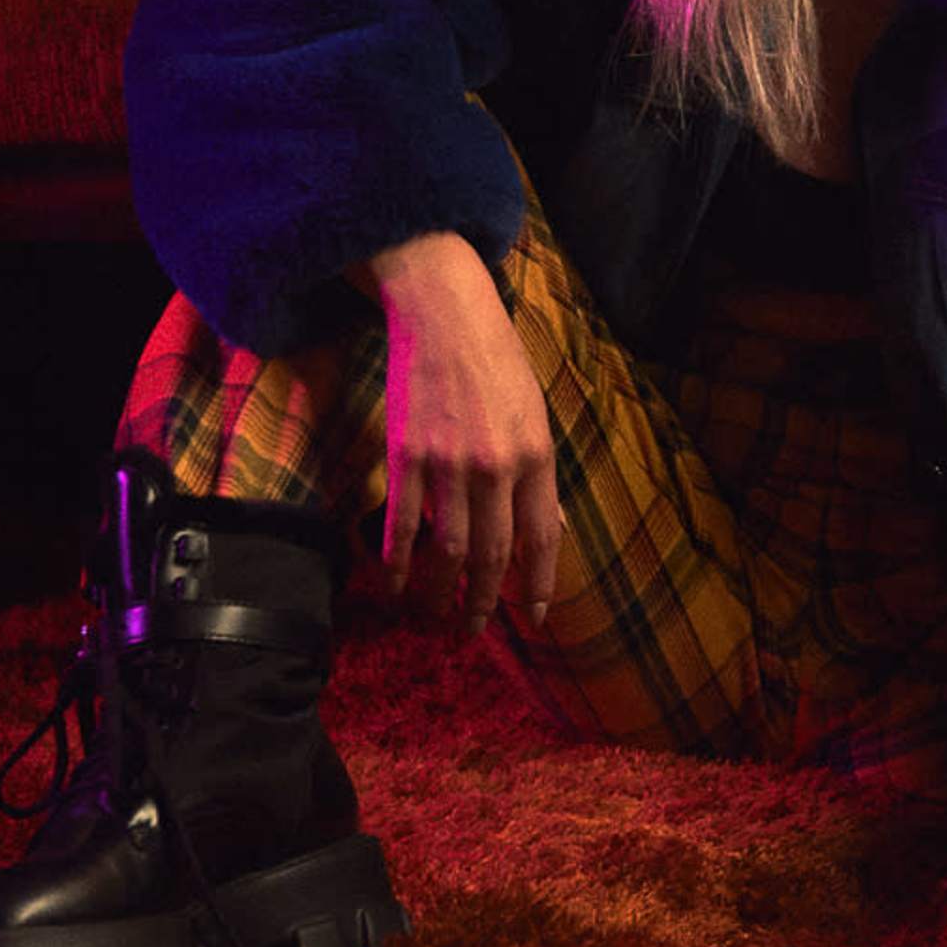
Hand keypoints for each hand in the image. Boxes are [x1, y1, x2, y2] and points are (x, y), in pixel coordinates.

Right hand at [366, 231, 562, 634]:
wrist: (444, 316)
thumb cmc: (496, 364)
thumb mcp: (536, 416)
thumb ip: (540, 477)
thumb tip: (553, 530)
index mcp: (536, 456)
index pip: (542, 537)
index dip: (539, 584)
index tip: (534, 617)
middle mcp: (496, 466)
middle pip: (493, 554)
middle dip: (485, 602)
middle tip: (473, 630)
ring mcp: (448, 464)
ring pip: (448, 550)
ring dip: (441, 594)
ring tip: (436, 618)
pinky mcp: (405, 456)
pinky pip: (401, 525)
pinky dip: (397, 563)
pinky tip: (394, 586)